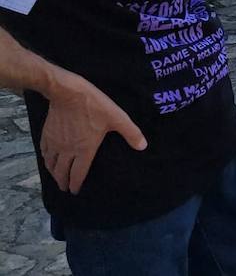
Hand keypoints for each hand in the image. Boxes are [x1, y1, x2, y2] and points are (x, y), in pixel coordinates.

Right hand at [40, 72, 145, 193]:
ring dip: (53, 174)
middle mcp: (67, 150)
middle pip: (62, 172)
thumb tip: (143, 146)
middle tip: (64, 188)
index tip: (75, 191)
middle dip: (63, 182)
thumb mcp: (117, 118)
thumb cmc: (94, 106)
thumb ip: (130, 133)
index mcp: (84, 150)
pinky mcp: (47, 134)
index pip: (78, 173)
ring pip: (51, 164)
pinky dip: (45, 160)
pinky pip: (44, 152)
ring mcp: (55, 143)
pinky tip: (48, 160)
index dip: (76, 184)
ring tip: (56, 178)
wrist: (67, 93)